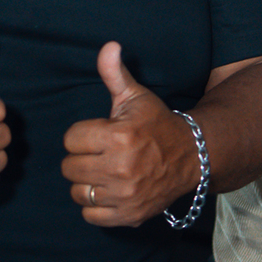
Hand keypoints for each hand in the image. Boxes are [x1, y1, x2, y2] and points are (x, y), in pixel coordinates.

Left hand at [62, 42, 198, 226]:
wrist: (191, 156)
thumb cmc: (157, 123)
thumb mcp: (136, 96)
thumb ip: (114, 73)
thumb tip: (108, 46)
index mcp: (118, 136)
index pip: (70, 140)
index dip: (82, 135)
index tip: (98, 134)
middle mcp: (121, 167)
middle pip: (70, 167)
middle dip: (81, 158)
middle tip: (99, 154)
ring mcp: (125, 194)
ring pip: (78, 192)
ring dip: (86, 183)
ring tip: (102, 172)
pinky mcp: (129, 215)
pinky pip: (91, 215)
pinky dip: (95, 206)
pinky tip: (108, 191)